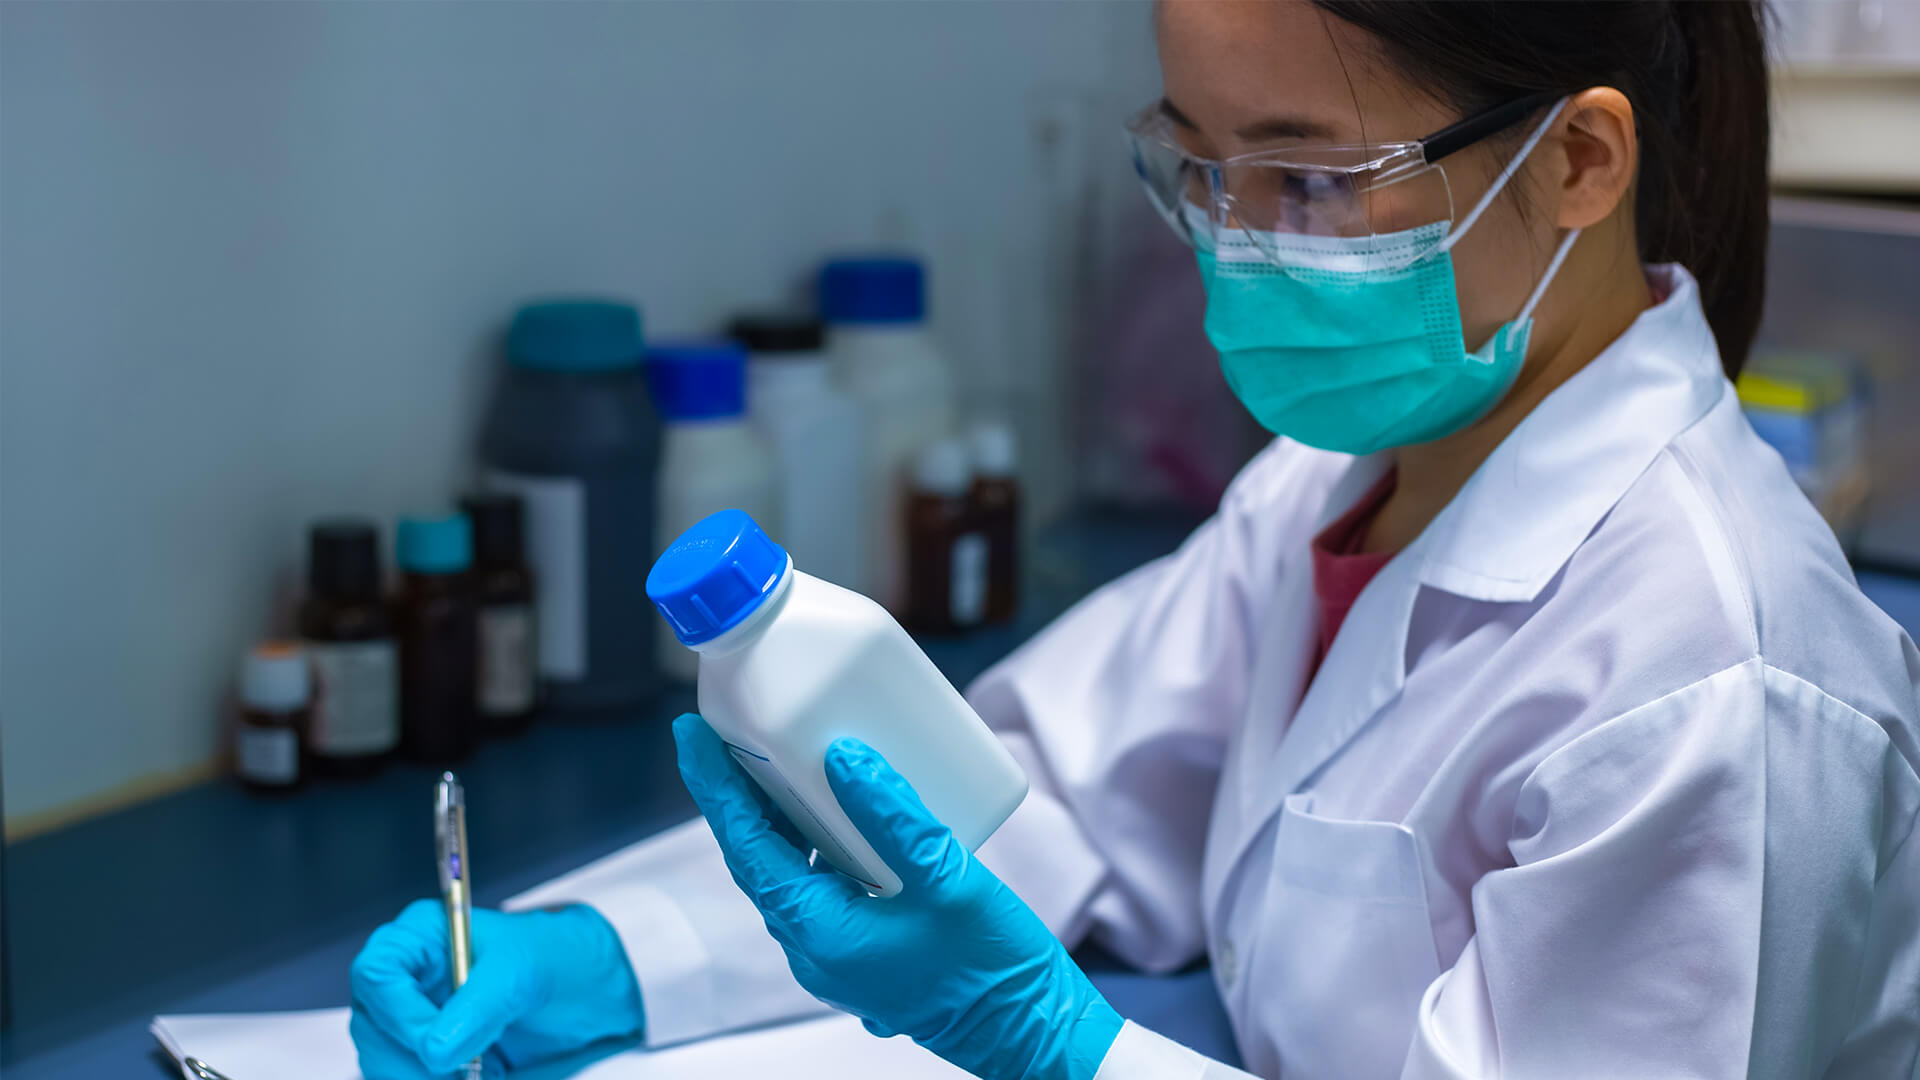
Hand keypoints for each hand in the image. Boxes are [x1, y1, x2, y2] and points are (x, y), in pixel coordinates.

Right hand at [349, 900, 643, 1078]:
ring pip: (383, 1064)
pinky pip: (409, 1076)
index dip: (397, 1012)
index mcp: (423, 937)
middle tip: (457, 1072)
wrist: (592, 997)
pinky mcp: (425, 1058)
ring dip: (423, 1078)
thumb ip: (480, 1006)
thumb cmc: (558, 962)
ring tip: (483, 1072)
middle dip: (409, 1060)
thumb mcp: (525, 972)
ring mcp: (412, 1022)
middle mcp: (407, 981)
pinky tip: (484, 1076)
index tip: (433, 1044)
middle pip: (371, 1029)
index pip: (377, 972)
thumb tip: (435, 1048)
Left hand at [673, 713, 1122, 1079]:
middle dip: (737, 795)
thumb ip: (895, 818)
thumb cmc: (997, 970)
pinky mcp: (862, 953)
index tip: (693, 734)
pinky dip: (812, 844)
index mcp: (822, 934)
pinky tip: (835, 810)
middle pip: (757, 859)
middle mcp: (815, 951)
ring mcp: (837, 956)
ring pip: (787, 874)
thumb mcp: (951, 882)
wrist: (1035, 1034)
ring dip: (776, 818)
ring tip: (775, 757)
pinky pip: (819, 888)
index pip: (746, 848)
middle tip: (727, 732)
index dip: (716, 787)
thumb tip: (843, 756)